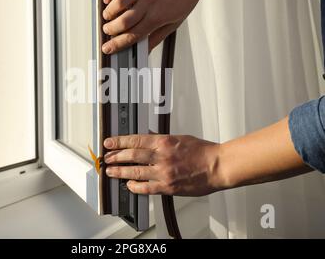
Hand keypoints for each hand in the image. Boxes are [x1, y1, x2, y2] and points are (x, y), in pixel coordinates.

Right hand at [101, 0, 217, 53]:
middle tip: (108, 30)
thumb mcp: (174, 23)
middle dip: (111, 29)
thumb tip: (145, 52)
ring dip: (109, 12)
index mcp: (158, 17)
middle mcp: (150, 2)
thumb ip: (157, 37)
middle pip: (123, 21)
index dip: (117, 44)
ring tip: (108, 15)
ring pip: (119, 2)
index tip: (107, 48)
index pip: (133, 35)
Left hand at [103, 134, 223, 195]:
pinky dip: (135, 187)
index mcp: (164, 141)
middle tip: (107, 158)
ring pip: (135, 172)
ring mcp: (164, 172)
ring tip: (111, 172)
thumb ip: (162, 140)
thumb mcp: (180, 138)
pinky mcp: (168, 187)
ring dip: (120, 172)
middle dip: (116, 157)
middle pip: (131, 155)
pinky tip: (129, 185)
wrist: (217, 166)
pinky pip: (147, 188)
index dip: (119, 142)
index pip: (135, 140)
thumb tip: (147, 139)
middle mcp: (161, 156)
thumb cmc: (202, 151)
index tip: (109, 143)